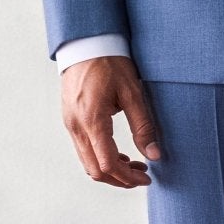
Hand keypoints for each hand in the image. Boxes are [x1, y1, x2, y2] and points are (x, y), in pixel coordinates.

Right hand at [61, 55, 163, 185]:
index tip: (146, 177)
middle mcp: (76, 126)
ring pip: (87, 162)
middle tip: (142, 175)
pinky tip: (118, 153)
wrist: (85, 44)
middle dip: (119, 179)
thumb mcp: (132, 92)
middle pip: (94, 170)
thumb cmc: (109, 63)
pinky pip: (83, 149)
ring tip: (133, 165)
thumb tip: (154, 154)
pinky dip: (100, 158)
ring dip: (110, 170)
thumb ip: (143, 126)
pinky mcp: (69, 121)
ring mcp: (69, 124)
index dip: (128, 177)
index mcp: (92, 120)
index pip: (108, 164)